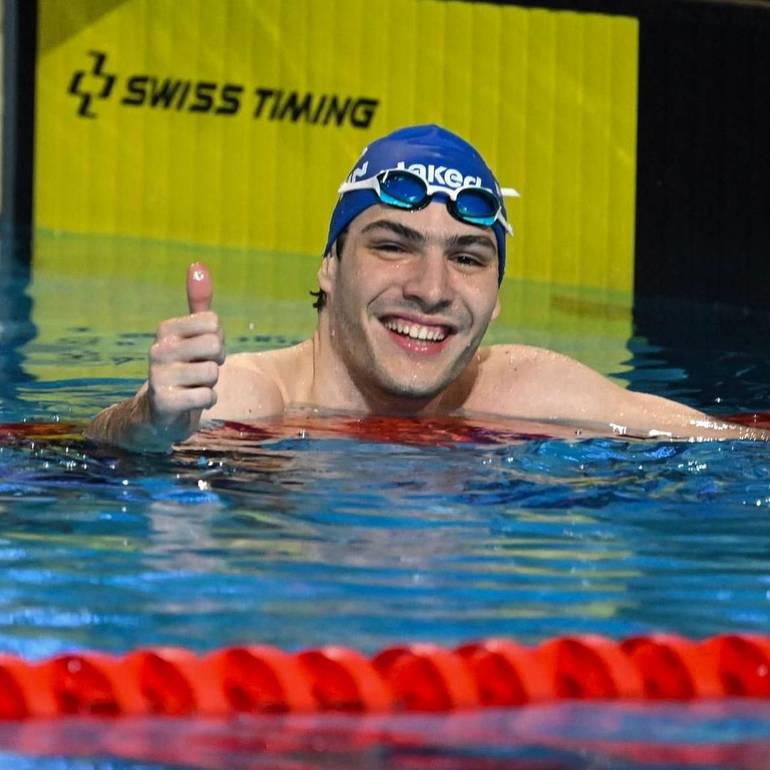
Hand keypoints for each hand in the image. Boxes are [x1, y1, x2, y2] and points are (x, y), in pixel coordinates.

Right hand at [145, 262, 224, 443]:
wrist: (159, 414)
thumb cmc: (184, 369)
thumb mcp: (191, 335)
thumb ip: (199, 303)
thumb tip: (197, 265)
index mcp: (166, 330)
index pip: (213, 322)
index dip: (217, 339)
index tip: (202, 351)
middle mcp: (158, 349)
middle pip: (215, 346)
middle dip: (217, 362)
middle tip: (201, 369)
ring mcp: (158, 376)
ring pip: (213, 373)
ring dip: (211, 385)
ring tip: (193, 386)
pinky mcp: (164, 402)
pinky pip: (207, 397)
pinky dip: (206, 402)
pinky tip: (190, 402)